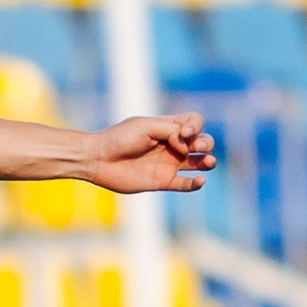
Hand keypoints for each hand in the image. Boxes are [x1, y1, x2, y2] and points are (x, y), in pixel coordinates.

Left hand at [83, 113, 215, 194]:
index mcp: (167, 127)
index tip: (183, 131)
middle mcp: (171, 145)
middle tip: (195, 147)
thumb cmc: (119, 138)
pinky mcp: (162, 181)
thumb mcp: (145, 126)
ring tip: (208, 161)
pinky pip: (185, 184)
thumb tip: (188, 145)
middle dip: (205, 142)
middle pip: (202, 142)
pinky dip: (195, 184)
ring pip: (198, 163)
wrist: (98, 159)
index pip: (194, 122)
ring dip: (208, 161)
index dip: (195, 125)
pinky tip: (199, 181)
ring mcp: (168, 163)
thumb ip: (170, 130)